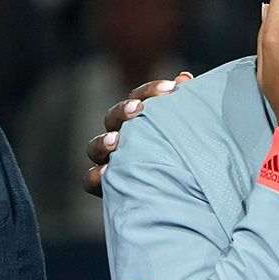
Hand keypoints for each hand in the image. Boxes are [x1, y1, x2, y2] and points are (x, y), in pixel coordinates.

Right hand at [82, 73, 193, 195]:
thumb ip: (184, 108)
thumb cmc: (184, 161)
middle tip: (136, 109)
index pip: (139, 98)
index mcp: (140, 121)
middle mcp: (122, 137)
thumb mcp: (187, 134)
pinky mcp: (106, 186)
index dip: (151, 91)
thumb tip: (185, 77)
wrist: (182, 202)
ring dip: (103, 141)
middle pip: (114, 117)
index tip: (171, 88)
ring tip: (114, 141)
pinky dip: (95, 175)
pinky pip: (90, 179)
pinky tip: (105, 173)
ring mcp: (110, 160)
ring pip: (95, 146)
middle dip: (123, 111)